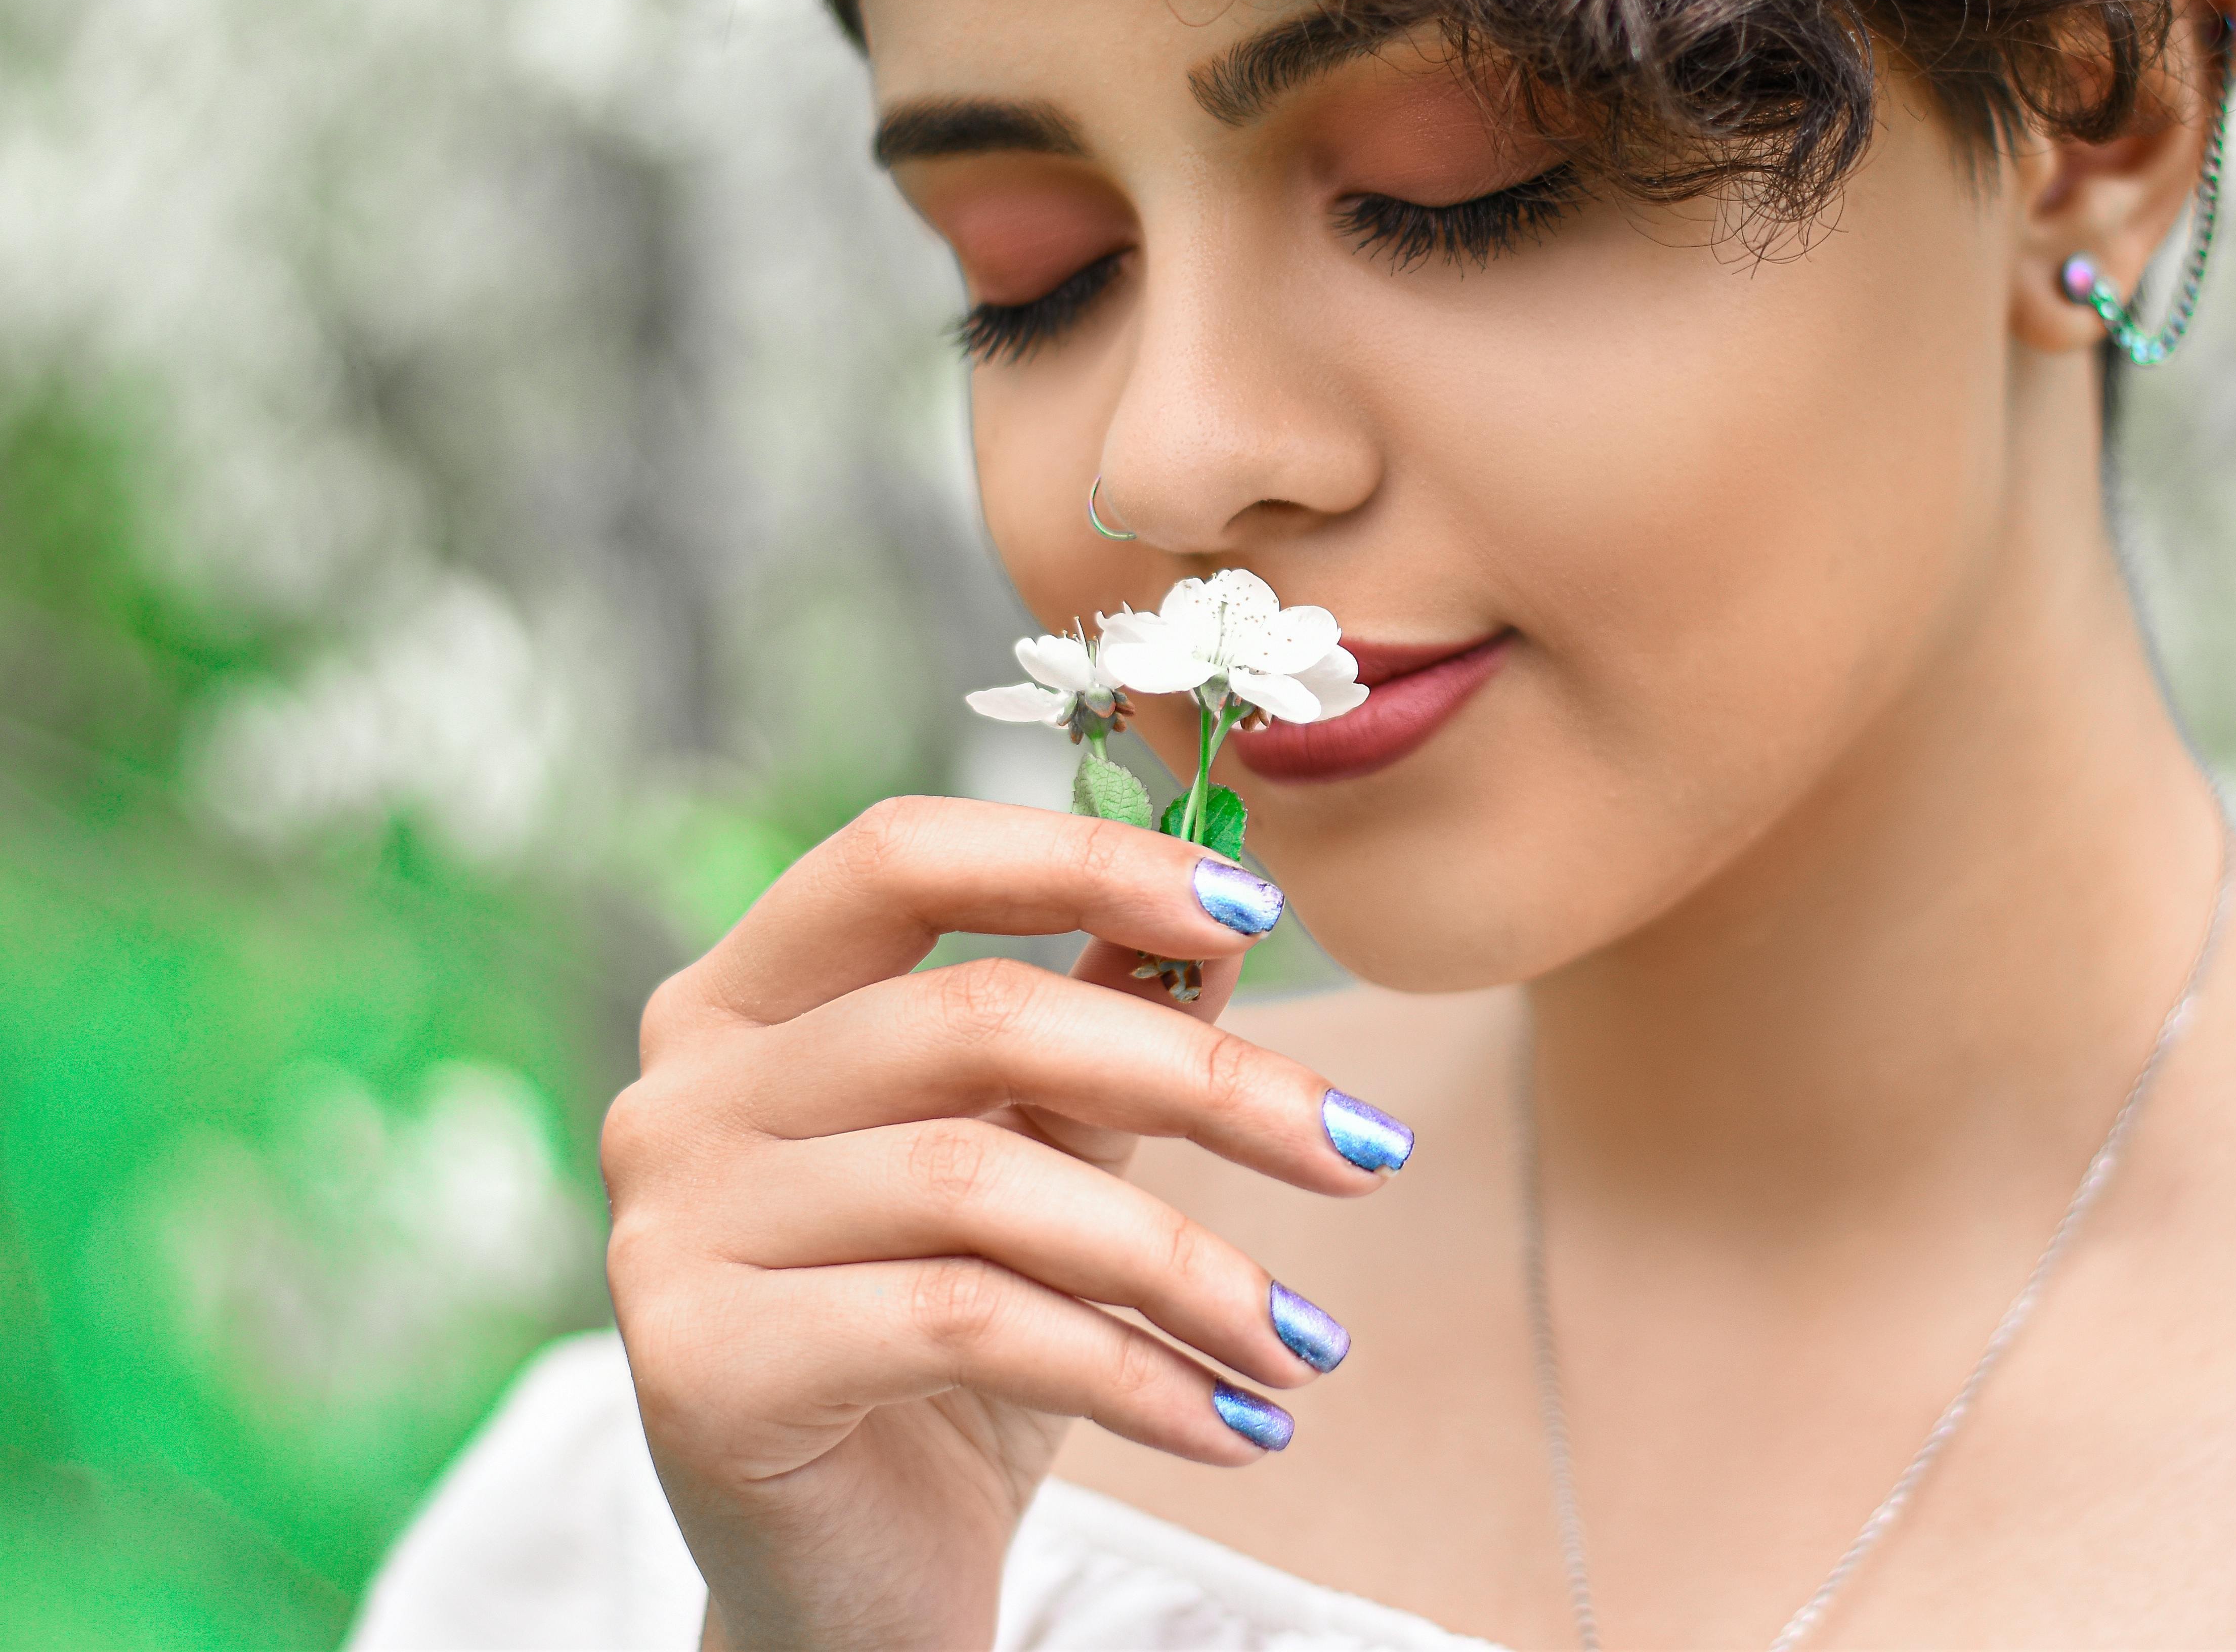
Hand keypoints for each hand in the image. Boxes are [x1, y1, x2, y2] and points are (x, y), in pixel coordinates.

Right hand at [600, 796, 1407, 1650]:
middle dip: (1204, 1081)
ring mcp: (672, 1229)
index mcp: (739, 1001)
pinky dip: (1137, 1375)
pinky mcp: (702, 1368)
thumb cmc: (945, 1348)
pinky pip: (968, 1326)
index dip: (1083, 856)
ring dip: (1190, 1266)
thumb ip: (1102, 1021)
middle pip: (976, 1016)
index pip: (900, 854)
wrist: (852, 1584)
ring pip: (985, 1184)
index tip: (1260, 905)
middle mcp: (679, 1094)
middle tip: (1365, 1148)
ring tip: (1305, 1342)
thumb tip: (1228, 910)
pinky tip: (1237, 1423)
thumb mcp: (1037, 1160)